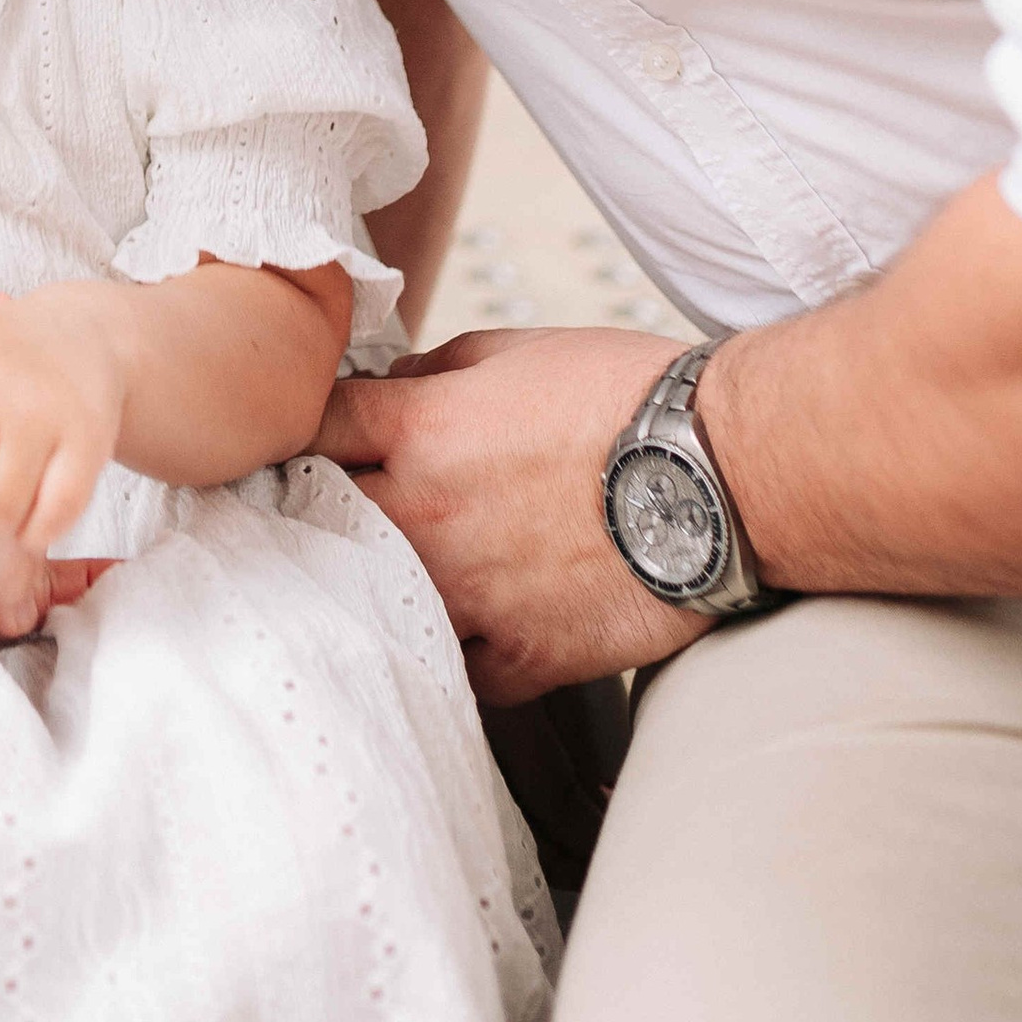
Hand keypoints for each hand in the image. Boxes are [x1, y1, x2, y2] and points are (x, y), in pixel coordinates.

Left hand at [321, 324, 709, 703]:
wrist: (721, 472)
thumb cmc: (627, 396)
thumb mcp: (520, 349)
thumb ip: (442, 370)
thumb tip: (398, 384)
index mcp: (423, 428)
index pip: (313, 424)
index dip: (300, 424)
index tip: (307, 436)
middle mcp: (428, 514)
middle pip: (321, 520)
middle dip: (319, 509)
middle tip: (332, 509)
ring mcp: (471, 594)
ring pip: (375, 607)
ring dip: (378, 589)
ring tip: (397, 577)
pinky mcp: (523, 657)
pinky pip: (458, 672)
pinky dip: (458, 655)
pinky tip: (469, 633)